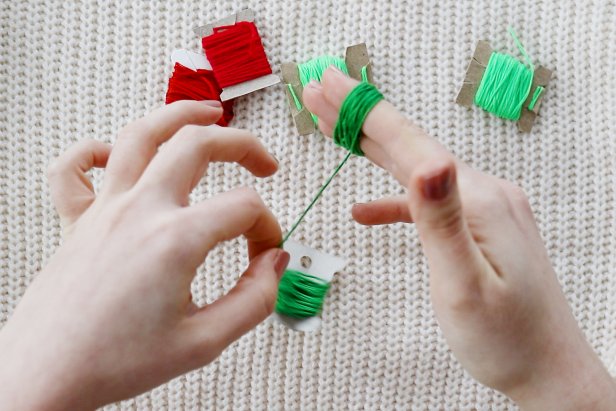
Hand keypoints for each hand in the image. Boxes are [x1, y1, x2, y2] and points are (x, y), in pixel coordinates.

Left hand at [0, 100, 289, 409]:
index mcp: (174, 240)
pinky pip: (73, 168)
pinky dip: (93, 151)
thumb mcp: (203, 343)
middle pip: (197, 144)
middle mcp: (139, 211)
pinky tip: (114, 154)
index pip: (243, 210)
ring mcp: (103, 210)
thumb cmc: (114, 363)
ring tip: (206, 113)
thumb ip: (254, 300)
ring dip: (178, 115)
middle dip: (242, 144)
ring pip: (139, 135)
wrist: (46, 377)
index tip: (266, 253)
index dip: (267, 228)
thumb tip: (274, 264)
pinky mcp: (76, 220)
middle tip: (262, 161)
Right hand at [303, 67, 615, 409]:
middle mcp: (484, 193)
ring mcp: (483, 208)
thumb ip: (443, 222)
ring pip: (417, 169)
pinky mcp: (478, 226)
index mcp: (479, 201)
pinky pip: (428, 203)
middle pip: (411, 147)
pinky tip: (368, 210)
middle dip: (361, 117)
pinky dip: (395, 201)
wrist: (548, 369)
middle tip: (322, 91)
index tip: (328, 85)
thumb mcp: (466, 286)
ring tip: (336, 130)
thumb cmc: (508, 339)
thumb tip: (430, 162)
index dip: (364, 113)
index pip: (410, 145)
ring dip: (374, 150)